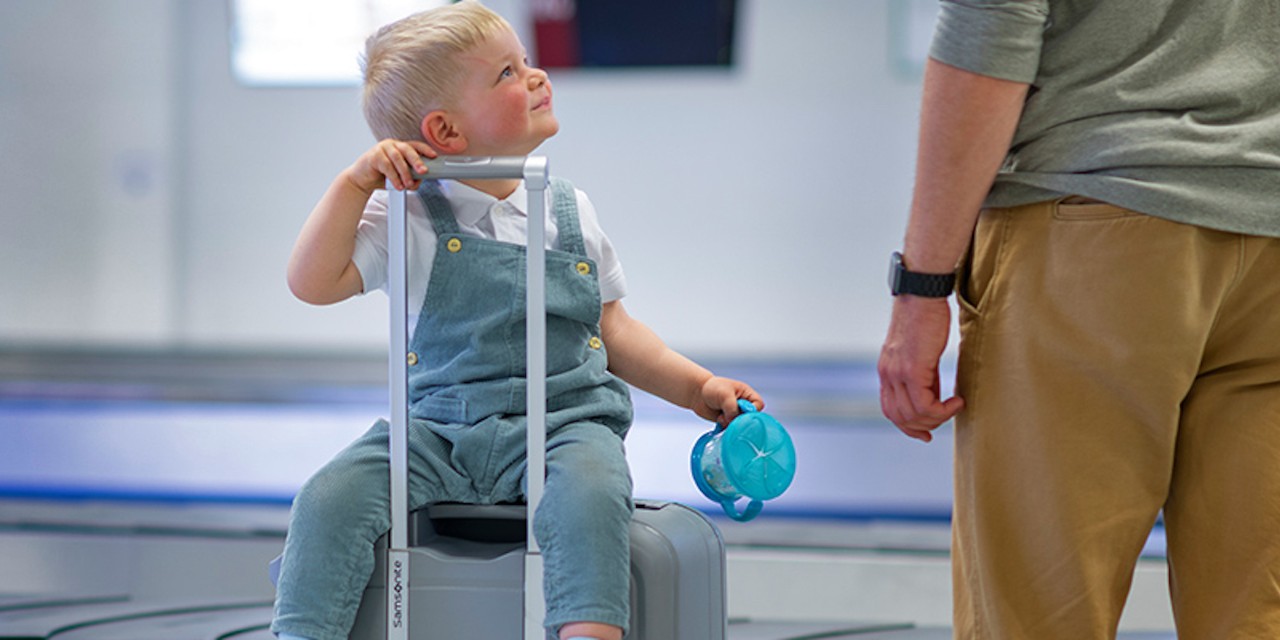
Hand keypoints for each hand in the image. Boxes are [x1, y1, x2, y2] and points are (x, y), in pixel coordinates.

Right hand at [345, 139, 437, 192]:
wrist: (361, 180)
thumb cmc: (381, 176)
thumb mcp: (399, 177)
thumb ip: (410, 177)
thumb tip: (419, 180)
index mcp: (400, 147)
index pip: (415, 145)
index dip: (425, 150)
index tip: (434, 156)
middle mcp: (392, 145)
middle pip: (407, 149)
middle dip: (417, 160)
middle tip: (423, 171)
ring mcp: (382, 148)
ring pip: (397, 158)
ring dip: (405, 172)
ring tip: (408, 184)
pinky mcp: (374, 156)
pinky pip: (387, 166)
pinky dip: (394, 177)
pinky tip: (398, 185)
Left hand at [694, 377, 762, 425]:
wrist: (698, 394)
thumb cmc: (712, 388)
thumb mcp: (724, 394)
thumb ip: (732, 407)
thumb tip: (733, 420)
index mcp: (747, 394)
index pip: (758, 405)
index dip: (752, 409)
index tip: (741, 409)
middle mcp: (744, 405)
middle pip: (750, 417)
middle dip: (739, 418)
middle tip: (728, 415)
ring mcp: (736, 414)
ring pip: (740, 425)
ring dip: (730, 423)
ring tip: (721, 417)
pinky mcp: (728, 421)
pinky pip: (731, 429)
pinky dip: (725, 427)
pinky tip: (719, 421)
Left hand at [878, 295, 963, 441]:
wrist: (922, 294)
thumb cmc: (925, 317)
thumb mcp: (920, 351)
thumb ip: (923, 373)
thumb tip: (934, 393)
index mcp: (887, 371)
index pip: (889, 409)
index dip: (907, 425)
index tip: (925, 432)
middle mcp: (887, 374)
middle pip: (899, 417)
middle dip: (922, 427)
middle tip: (944, 421)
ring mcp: (897, 373)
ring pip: (912, 414)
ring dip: (936, 419)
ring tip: (954, 407)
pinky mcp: (912, 369)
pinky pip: (924, 404)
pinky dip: (941, 411)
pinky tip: (956, 401)